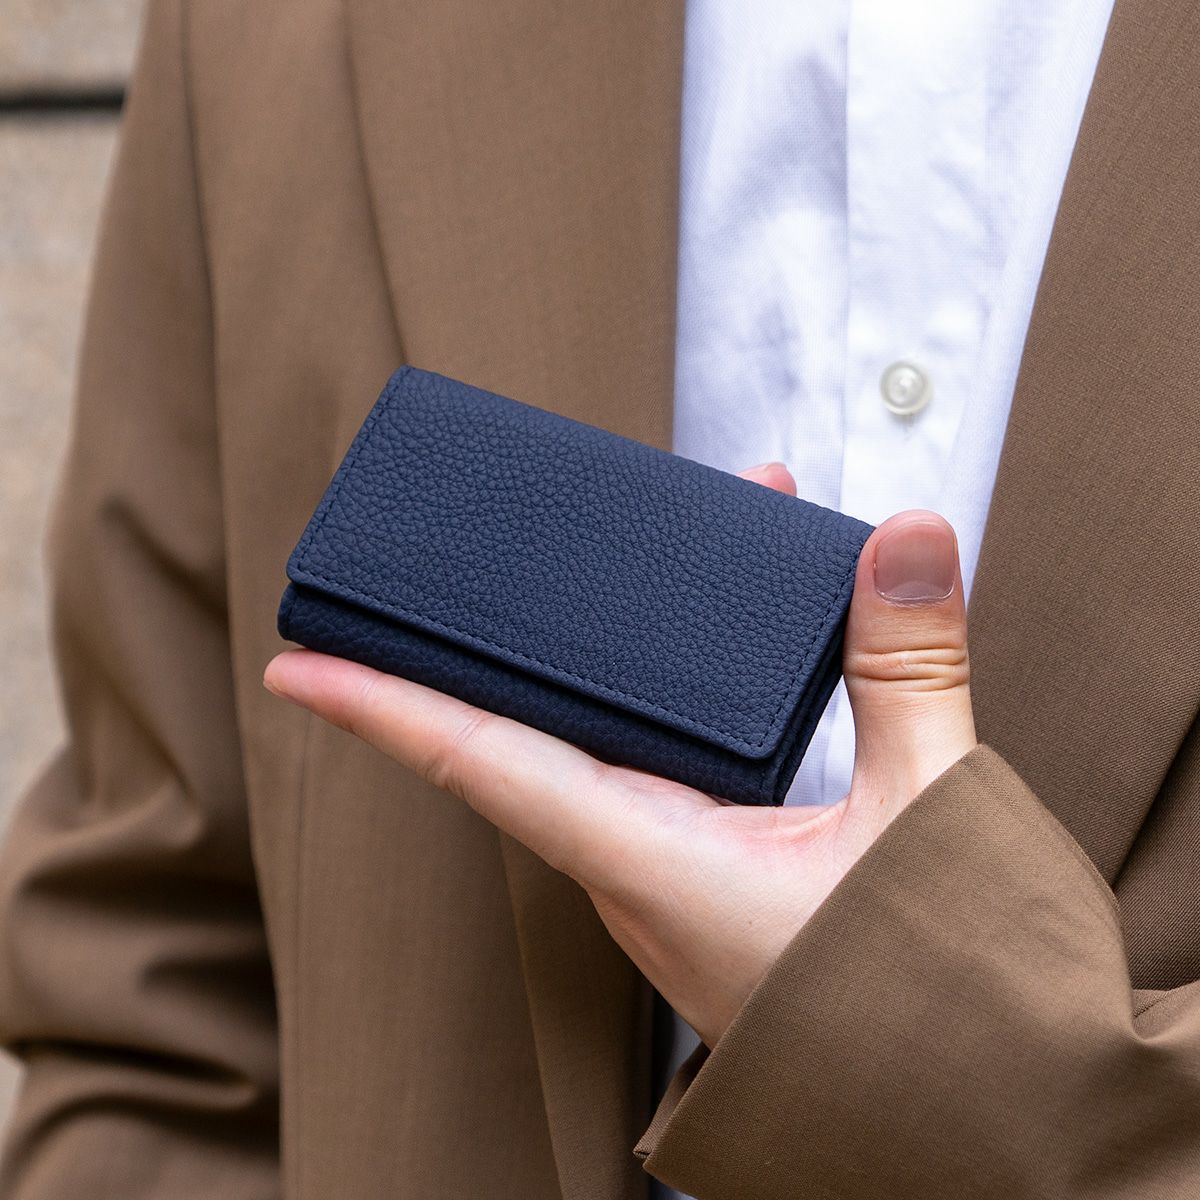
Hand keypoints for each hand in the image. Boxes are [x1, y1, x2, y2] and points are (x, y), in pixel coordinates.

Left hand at [264, 464, 975, 1046]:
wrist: (959, 1114)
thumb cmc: (926, 994)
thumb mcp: (926, 812)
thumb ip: (908, 669)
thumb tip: (908, 540)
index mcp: (651, 859)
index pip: (481, 765)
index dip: (381, 710)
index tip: (297, 664)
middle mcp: (633, 865)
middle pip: (518, 737)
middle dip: (495, 635)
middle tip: (466, 553)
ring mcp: (661, 873)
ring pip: (582, 747)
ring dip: (587, 655)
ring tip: (612, 565)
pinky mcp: (700, 872)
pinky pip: (638, 769)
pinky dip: (648, 697)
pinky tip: (691, 656)